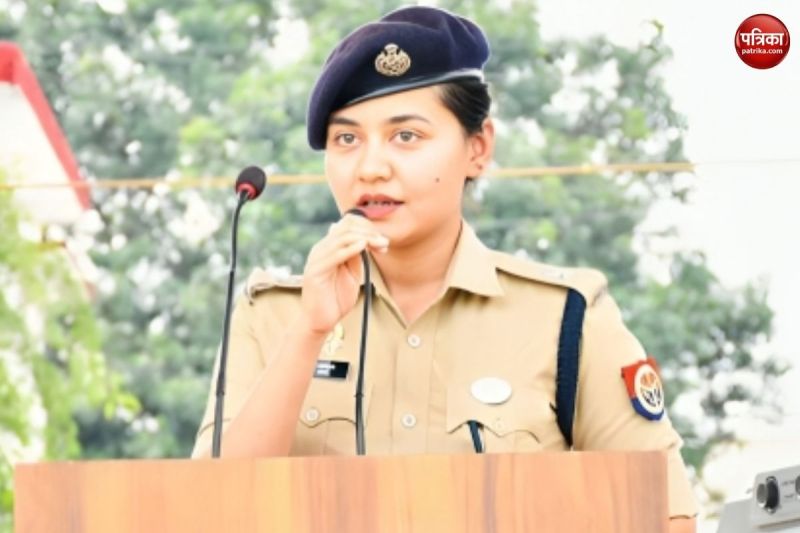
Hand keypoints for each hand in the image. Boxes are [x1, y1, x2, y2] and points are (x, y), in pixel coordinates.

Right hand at [299, 213, 388, 335]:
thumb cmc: (336, 299)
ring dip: (365, 238)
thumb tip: (363, 239)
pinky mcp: (315, 271)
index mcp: (329, 247)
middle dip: (369, 232)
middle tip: (384, 244)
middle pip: (346, 227)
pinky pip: (334, 254)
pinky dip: (351, 248)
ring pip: (342, 237)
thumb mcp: (352, 273)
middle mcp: (321, 249)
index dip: (368, 228)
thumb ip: (356, 256)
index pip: (347, 224)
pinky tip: (363, 247)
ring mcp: (317, 258)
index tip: (383, 242)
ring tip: (380, 246)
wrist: (320, 321)